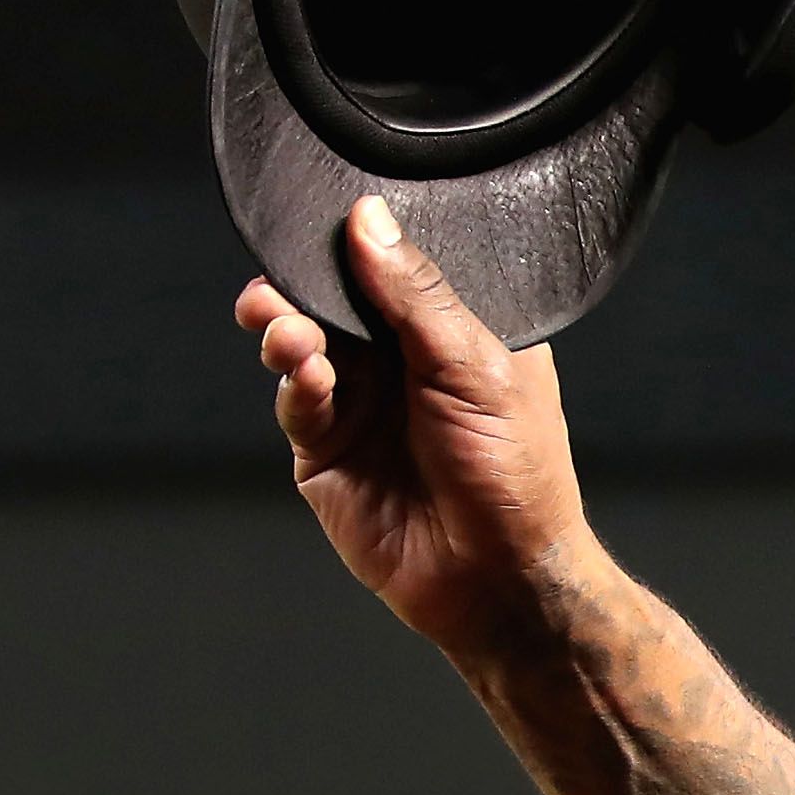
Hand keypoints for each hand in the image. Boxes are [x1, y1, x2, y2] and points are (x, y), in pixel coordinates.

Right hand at [239, 196, 600, 662]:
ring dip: (287, 329)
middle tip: (279, 278)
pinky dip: (295, 383)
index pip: (394, 269)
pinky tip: (307, 376)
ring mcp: (361, 404)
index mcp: (453, 332)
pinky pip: (297, 402)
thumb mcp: (477, 367)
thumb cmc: (516, 474)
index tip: (322, 219)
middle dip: (301, 284)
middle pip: (334, 300)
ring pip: (304, 345)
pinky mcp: (326, 450)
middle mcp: (402, 362)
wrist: (497, 575)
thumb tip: (369, 220)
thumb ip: (418, 296)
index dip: (357, 245)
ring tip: (290, 333)